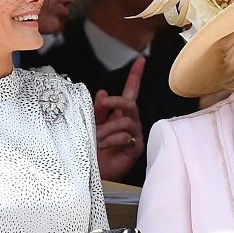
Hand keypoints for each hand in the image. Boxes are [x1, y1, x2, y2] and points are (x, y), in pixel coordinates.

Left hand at [94, 57, 144, 181]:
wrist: (97, 172)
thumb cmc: (95, 148)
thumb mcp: (92, 124)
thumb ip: (98, 110)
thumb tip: (101, 93)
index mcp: (120, 113)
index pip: (130, 91)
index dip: (135, 76)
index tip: (140, 61)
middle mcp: (130, 121)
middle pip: (130, 103)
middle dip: (116, 101)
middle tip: (103, 103)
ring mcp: (134, 134)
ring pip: (126, 121)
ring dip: (108, 127)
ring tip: (96, 137)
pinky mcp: (136, 147)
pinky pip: (127, 137)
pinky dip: (112, 139)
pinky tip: (104, 145)